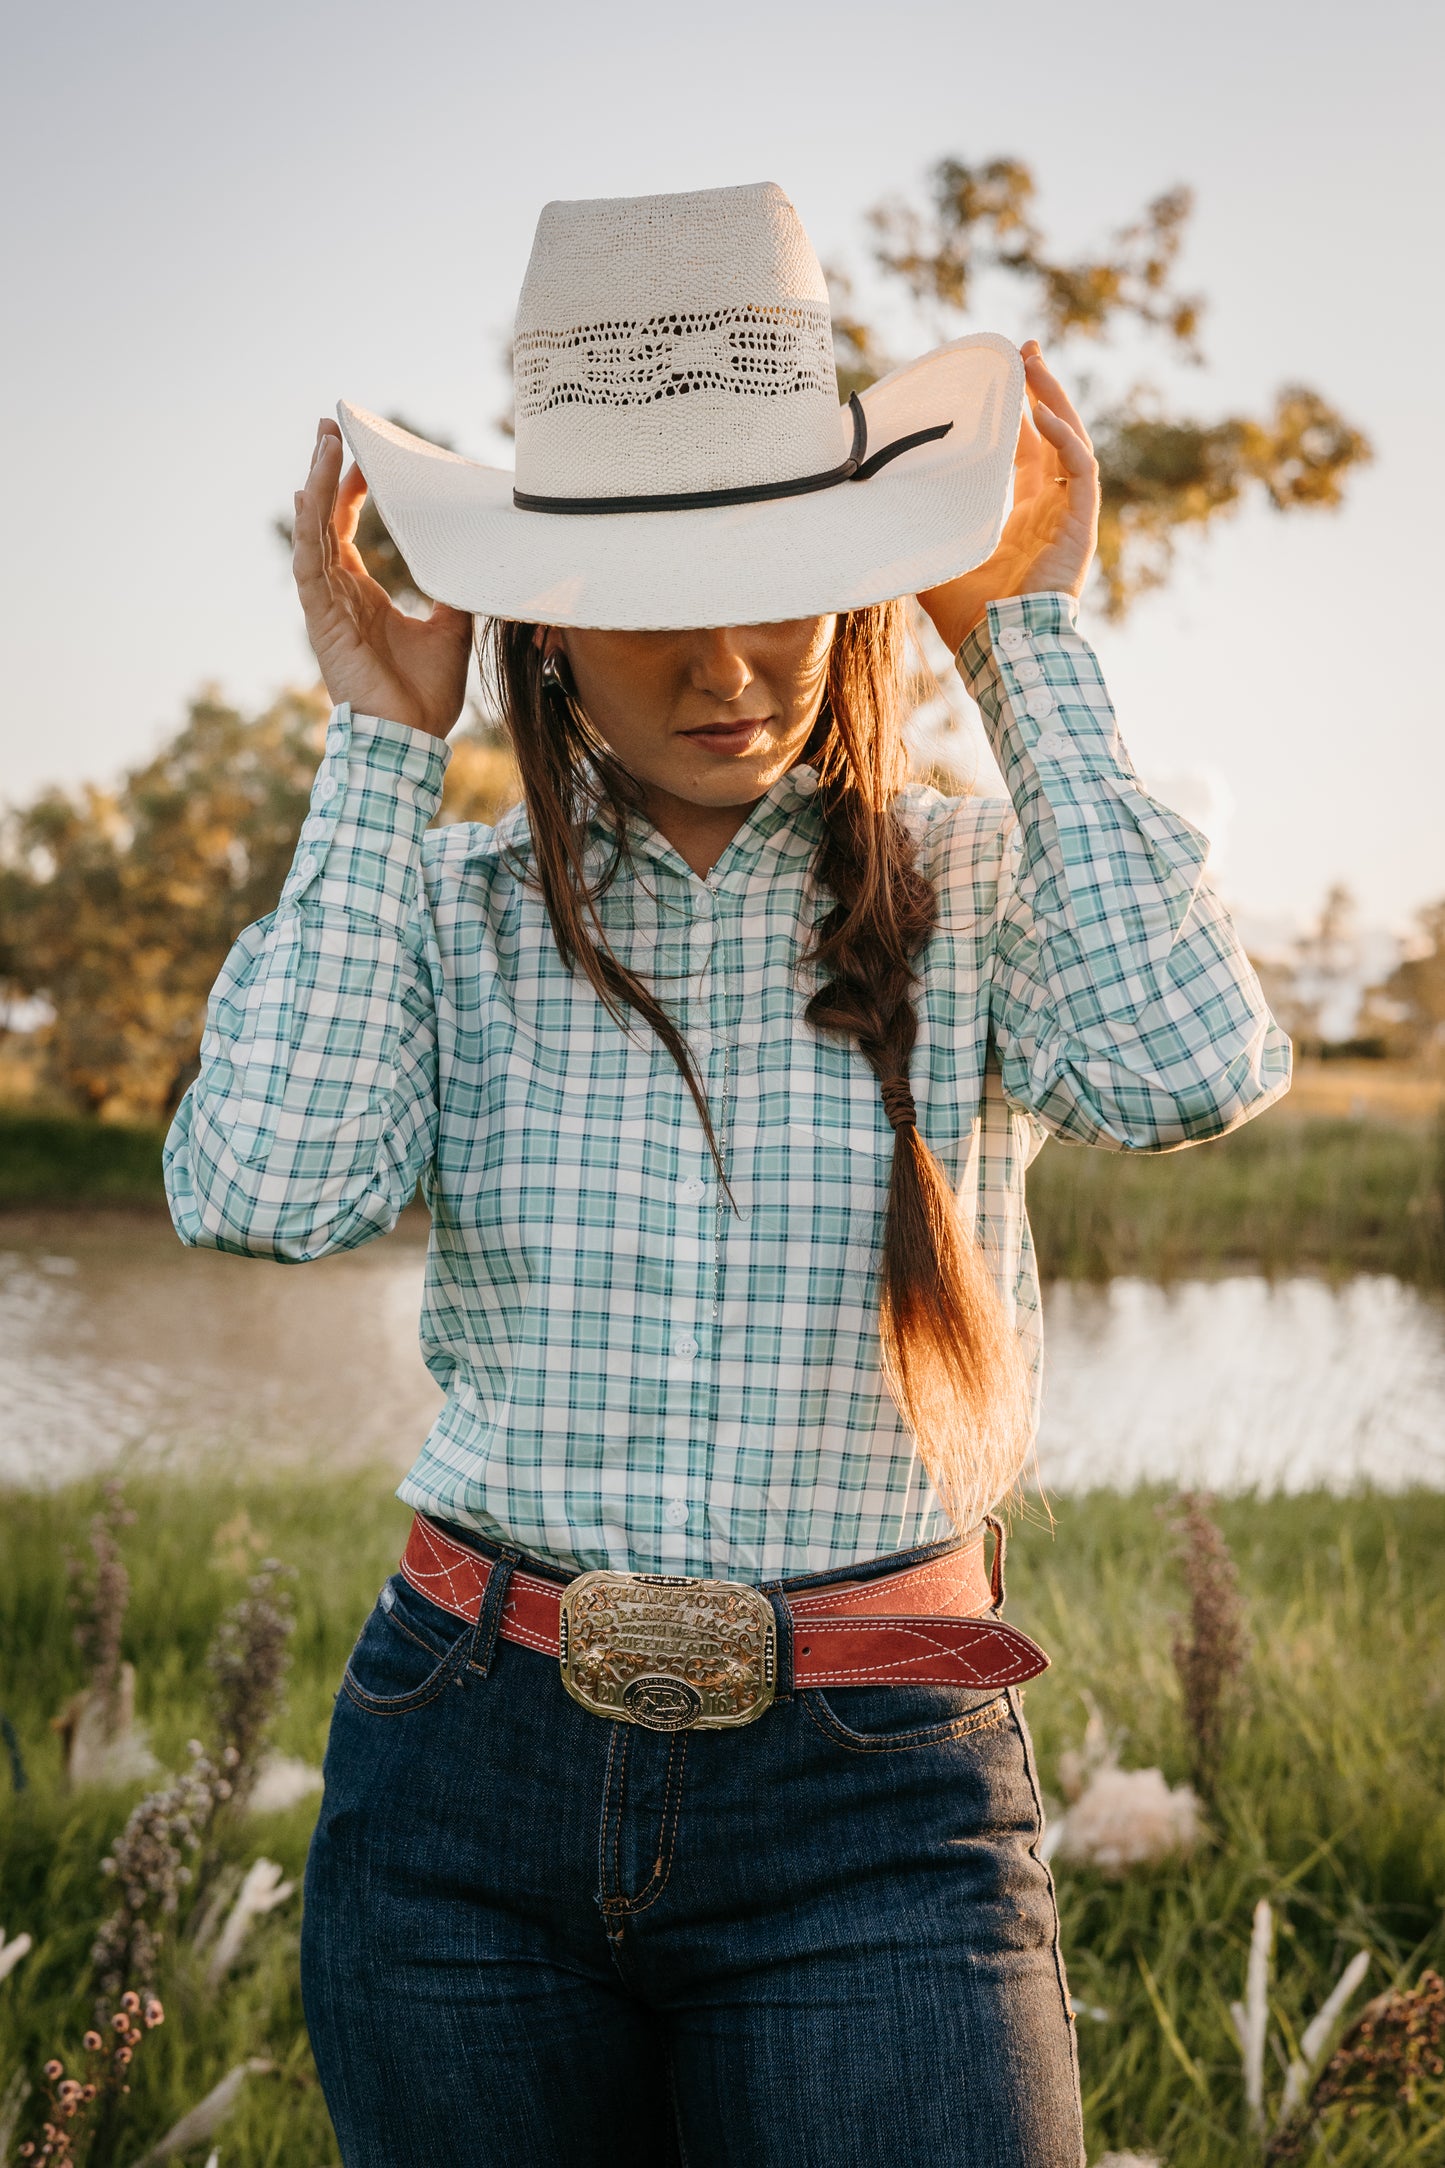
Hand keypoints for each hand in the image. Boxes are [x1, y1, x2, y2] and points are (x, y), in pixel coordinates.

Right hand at [291, 422, 471, 739]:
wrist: (411, 739)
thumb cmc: (425, 695)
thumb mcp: (451, 629)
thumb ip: (452, 590)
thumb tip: (471, 560)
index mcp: (361, 594)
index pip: (346, 529)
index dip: (350, 492)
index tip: (362, 458)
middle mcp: (338, 594)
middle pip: (323, 520)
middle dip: (324, 472)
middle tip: (329, 428)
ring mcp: (327, 605)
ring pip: (313, 532)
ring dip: (315, 486)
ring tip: (322, 443)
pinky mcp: (321, 619)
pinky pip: (309, 564)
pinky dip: (308, 528)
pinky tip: (307, 493)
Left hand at [917, 343, 1098, 653]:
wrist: (1003, 651)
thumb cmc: (970, 620)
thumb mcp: (932, 558)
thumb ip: (912, 528)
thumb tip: (864, 504)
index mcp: (1019, 518)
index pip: (1022, 453)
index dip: (1013, 415)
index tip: (997, 377)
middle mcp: (1047, 511)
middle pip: (1050, 436)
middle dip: (1039, 391)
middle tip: (1022, 351)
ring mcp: (1068, 516)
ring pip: (1069, 441)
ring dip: (1053, 400)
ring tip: (1033, 363)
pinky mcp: (1081, 525)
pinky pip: (1079, 468)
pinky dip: (1063, 437)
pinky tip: (1039, 412)